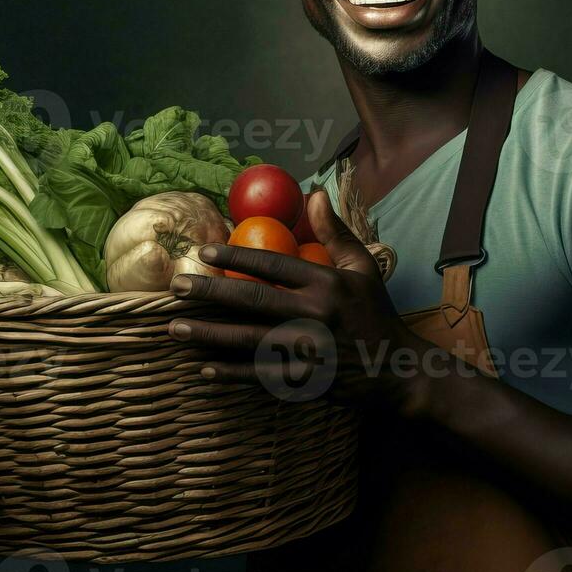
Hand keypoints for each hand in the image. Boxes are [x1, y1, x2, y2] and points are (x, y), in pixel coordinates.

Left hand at [167, 189, 430, 412]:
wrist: (397, 369)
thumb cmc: (375, 314)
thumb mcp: (362, 267)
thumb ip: (335, 231)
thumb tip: (313, 192)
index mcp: (327, 283)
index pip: (273, 263)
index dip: (236, 255)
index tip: (205, 252)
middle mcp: (315, 314)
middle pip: (252, 299)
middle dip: (210, 292)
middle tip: (176, 287)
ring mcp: (309, 350)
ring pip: (249, 340)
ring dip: (209, 335)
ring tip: (175, 328)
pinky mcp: (306, 380)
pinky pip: (260, 376)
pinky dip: (231, 374)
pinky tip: (203, 368)